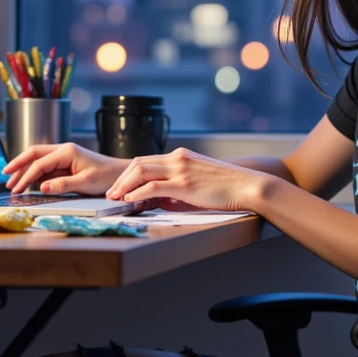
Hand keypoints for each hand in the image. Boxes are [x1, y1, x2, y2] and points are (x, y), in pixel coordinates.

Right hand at [4, 142, 125, 194]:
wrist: (119, 174)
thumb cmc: (106, 177)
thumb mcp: (85, 183)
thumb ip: (62, 185)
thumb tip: (42, 187)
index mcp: (67, 152)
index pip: (40, 163)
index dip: (26, 175)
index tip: (17, 187)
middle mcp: (63, 150)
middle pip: (33, 154)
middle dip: (18, 165)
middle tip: (6, 179)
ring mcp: (64, 156)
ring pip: (37, 159)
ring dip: (24, 169)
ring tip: (13, 182)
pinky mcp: (65, 163)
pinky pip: (45, 166)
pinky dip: (34, 173)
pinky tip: (28, 182)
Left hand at [104, 148, 263, 210]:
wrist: (246, 186)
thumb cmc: (226, 189)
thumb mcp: (198, 184)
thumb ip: (177, 189)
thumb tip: (158, 201)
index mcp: (181, 156)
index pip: (147, 160)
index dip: (129, 174)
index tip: (120, 186)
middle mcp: (178, 158)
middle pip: (138, 163)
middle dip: (121, 179)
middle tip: (111, 193)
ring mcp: (180, 169)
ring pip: (141, 172)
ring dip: (124, 186)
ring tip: (114, 198)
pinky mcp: (184, 183)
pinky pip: (152, 186)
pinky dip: (136, 193)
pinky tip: (129, 200)